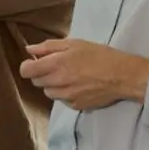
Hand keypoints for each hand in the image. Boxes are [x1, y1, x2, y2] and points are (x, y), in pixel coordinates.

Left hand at [20, 38, 148, 110]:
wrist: (121, 76)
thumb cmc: (99, 55)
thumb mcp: (74, 43)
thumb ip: (49, 46)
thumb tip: (29, 50)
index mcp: (56, 64)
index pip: (26, 71)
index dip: (28, 66)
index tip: (35, 62)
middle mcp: (58, 82)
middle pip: (36, 81)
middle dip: (42, 74)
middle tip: (57, 66)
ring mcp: (66, 96)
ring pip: (48, 92)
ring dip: (53, 84)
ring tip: (69, 76)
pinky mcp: (74, 106)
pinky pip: (61, 100)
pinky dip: (65, 93)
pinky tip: (78, 85)